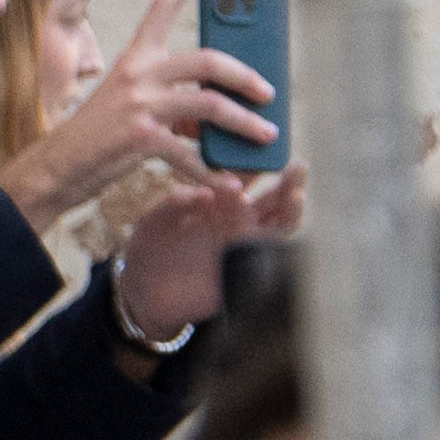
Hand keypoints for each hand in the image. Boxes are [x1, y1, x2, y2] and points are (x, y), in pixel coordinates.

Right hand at [10, 0, 274, 234]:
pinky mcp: (139, 138)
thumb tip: (222, 108)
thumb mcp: (131, 103)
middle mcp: (137, 73)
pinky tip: (229, 182)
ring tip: (267, 135)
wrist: (54, 168)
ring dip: (245, 123)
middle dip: (246, 75)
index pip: (161, 6)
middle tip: (269, 91)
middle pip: (207, 59)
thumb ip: (172, 97)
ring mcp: (138, 104)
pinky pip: (190, 152)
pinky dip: (213, 171)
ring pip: (210, 103)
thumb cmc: (100, 135)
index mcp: (134, 58)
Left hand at [105, 150, 306, 343]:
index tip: (261, 145)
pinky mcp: (244, 267)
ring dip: (291, 207)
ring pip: (279, 222)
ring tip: (295, 192)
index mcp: (217, 204)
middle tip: (297, 166)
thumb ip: (175, 204)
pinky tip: (281, 223)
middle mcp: (237, 222)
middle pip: (273, 197)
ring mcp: (243, 244)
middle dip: (288, 181)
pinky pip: (269, 250)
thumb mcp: (155, 221)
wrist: (143, 294)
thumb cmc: (149, 252)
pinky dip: (276, 234)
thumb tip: (204, 191)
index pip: (245, 177)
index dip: (255, 161)